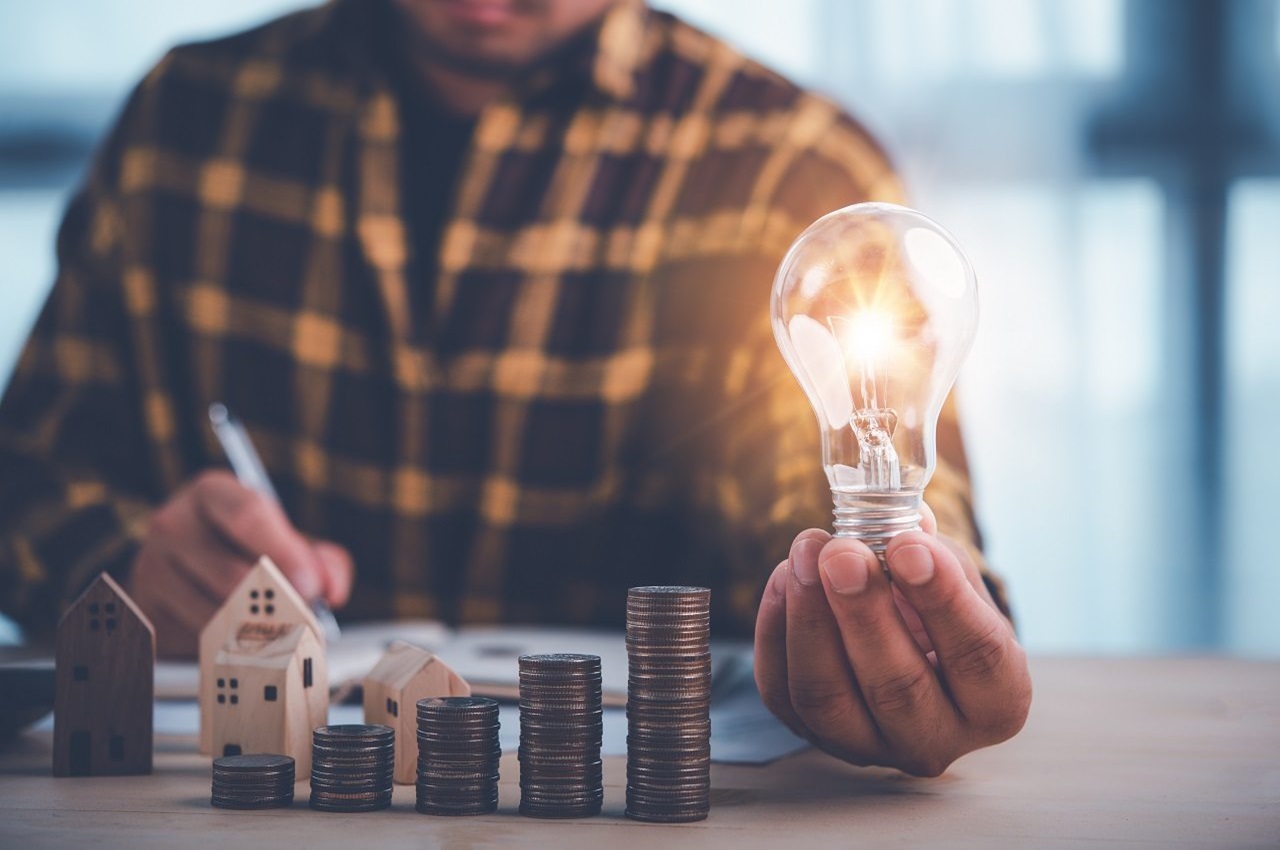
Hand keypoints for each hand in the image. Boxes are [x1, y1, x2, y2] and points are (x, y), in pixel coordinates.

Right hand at [126, 470, 353, 657]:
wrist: (186, 573)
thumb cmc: (246, 550)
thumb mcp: (288, 542)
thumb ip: (322, 559)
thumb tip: (330, 589)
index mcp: (212, 493)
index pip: (247, 515)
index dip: (286, 554)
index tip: (310, 585)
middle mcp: (174, 523)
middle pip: (233, 571)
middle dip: (277, 600)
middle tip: (303, 616)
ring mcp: (152, 565)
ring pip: (216, 610)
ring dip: (256, 626)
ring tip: (279, 627)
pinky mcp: (147, 607)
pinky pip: (197, 634)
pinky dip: (230, 642)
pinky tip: (244, 635)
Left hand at [754, 508, 1030, 775]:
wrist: (905, 645)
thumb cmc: (937, 606)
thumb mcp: (953, 577)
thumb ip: (930, 552)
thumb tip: (899, 521)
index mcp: (995, 700)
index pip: (977, 657)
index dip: (942, 600)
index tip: (908, 546)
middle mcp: (937, 738)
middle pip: (896, 687)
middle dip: (863, 612)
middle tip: (842, 553)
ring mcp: (870, 746)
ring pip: (827, 697)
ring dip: (809, 619)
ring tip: (805, 554)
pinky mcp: (813, 735)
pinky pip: (781, 691)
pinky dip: (776, 629)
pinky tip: (785, 578)